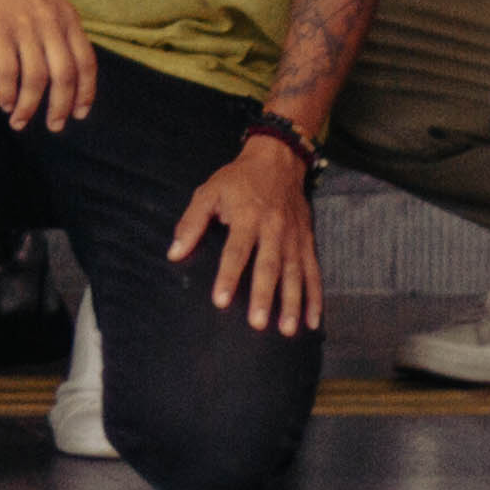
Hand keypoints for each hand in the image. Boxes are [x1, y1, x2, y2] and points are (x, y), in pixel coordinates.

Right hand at [0, 0, 95, 128]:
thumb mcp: (49, 2)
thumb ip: (61, 30)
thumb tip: (71, 69)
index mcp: (67, 17)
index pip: (86, 63)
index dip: (86, 92)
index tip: (79, 113)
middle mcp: (50, 23)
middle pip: (64, 76)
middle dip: (60, 107)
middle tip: (54, 127)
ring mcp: (24, 27)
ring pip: (35, 79)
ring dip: (29, 106)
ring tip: (20, 122)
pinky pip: (8, 71)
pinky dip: (7, 92)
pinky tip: (4, 103)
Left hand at [165, 132, 322, 332]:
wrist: (277, 160)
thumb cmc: (238, 179)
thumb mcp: (209, 191)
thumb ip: (191, 222)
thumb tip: (174, 253)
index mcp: (247, 217)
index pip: (236, 251)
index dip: (228, 276)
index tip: (220, 301)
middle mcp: (273, 230)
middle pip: (269, 266)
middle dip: (264, 296)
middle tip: (258, 324)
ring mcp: (294, 238)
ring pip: (294, 274)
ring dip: (292, 303)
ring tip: (286, 329)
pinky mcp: (307, 242)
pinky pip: (314, 272)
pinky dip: (315, 297)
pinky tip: (313, 320)